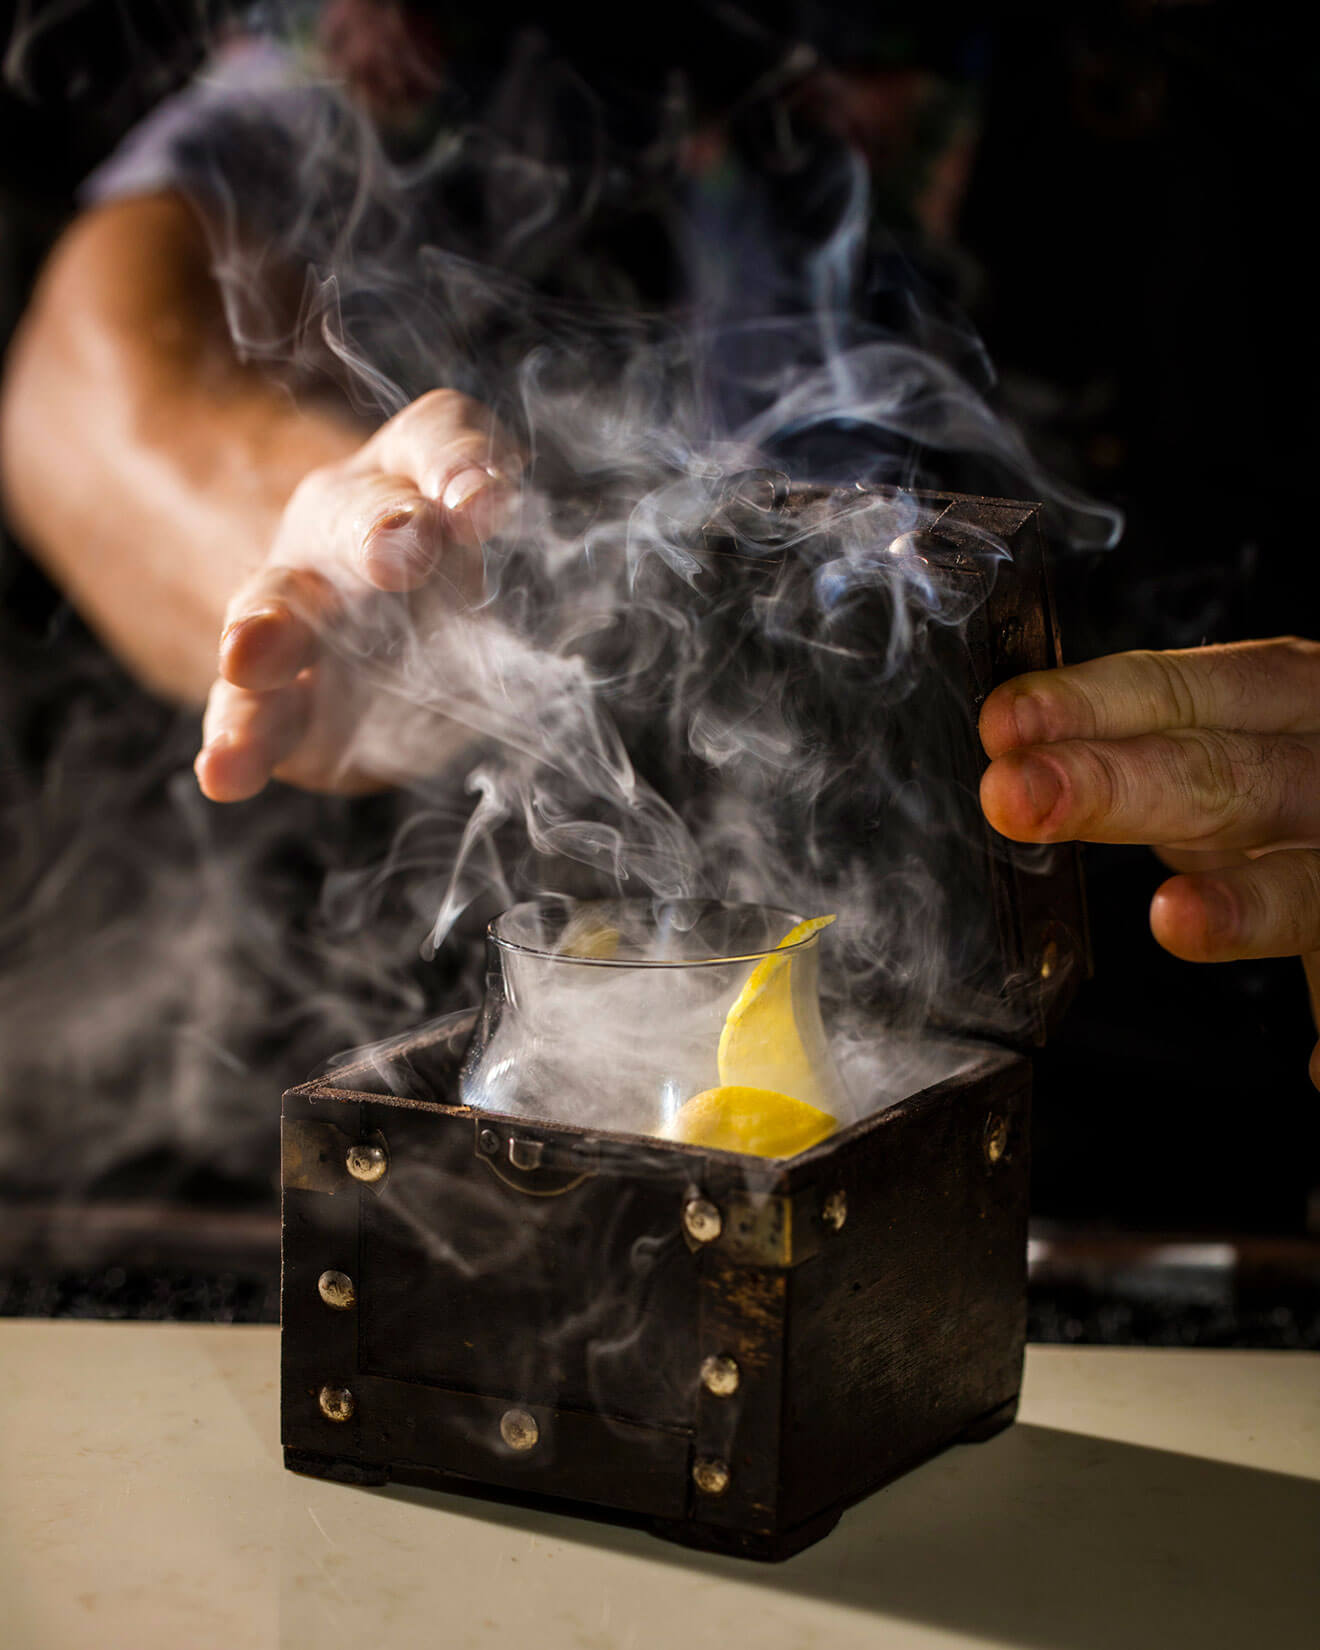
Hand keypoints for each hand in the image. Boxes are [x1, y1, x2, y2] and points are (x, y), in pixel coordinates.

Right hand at [194, 389, 518, 800]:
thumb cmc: (443, 580)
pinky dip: (235, 740)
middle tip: (395, 553)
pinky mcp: (268, 696)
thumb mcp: (476, 539)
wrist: (370, 652)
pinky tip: (222, 773)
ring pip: (273, 607)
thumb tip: (491, 503)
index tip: (487, 502)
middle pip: (351, 518)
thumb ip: (484, 517)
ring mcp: (290, 611)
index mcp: (408, 481)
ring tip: (247, 657)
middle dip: (374, 532)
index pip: (432, 442)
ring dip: (265, 630)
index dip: (459, 463)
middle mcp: (340, 533)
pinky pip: (244, 711)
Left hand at [978, 638, 1319, 1087]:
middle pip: (1224, 777)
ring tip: (1176, 919)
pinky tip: (1314, 1070)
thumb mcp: (1233, 754)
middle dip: (1115, 788)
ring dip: (1245, 905)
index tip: (1002, 725)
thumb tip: (1014, 767)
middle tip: (1015, 797)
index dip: (1089, 706)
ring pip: (1309, 885)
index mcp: (1283, 702)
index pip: (1178, 693)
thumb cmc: (1302, 797)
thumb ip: (1149, 761)